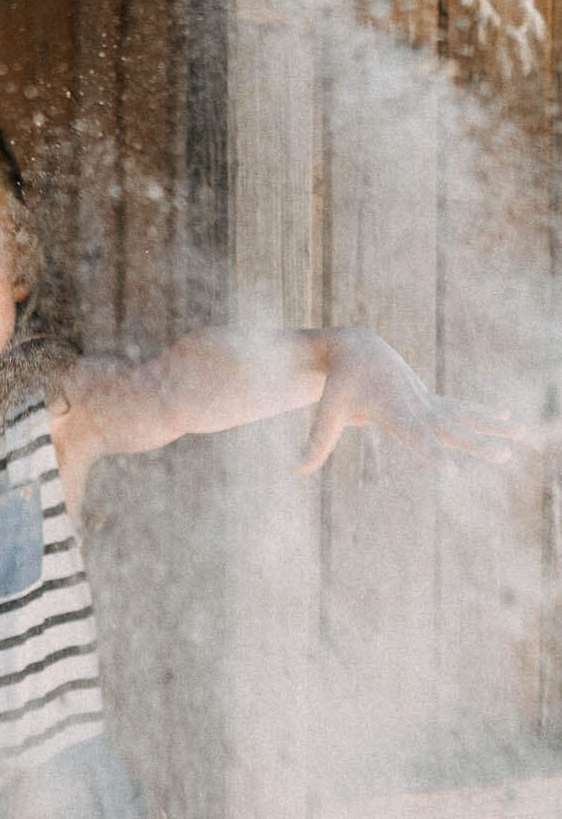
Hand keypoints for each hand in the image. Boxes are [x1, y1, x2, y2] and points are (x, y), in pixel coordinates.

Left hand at [296, 331, 519, 472]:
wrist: (357, 348)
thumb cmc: (338, 384)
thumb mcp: (326, 412)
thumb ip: (316, 442)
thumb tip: (295, 469)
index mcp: (392, 410)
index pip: (415, 437)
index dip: (431, 453)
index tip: (450, 469)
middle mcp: (416, 405)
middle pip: (451, 429)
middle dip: (477, 443)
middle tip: (502, 456)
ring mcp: (427, 402)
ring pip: (466, 416)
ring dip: (494, 427)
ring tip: (523, 435)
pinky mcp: (430, 401)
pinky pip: (462, 411)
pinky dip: (486, 416)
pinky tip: (510, 421)